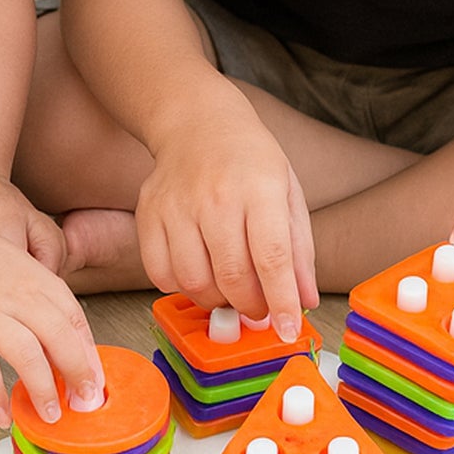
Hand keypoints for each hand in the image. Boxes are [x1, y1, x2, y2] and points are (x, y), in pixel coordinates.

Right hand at [0, 218, 102, 428]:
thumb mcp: (12, 261)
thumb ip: (36, 290)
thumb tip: (60, 332)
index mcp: (32, 275)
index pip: (73, 315)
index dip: (88, 350)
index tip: (95, 376)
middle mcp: (14, 293)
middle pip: (58, 337)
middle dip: (77, 373)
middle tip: (85, 402)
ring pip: (27, 357)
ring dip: (43, 390)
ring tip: (51, 415)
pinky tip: (2, 416)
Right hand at [138, 87, 317, 341]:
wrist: (198, 122)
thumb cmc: (251, 161)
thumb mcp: (288, 193)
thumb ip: (299, 250)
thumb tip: (304, 302)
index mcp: (259, 188)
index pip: (272, 257)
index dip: (281, 302)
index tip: (289, 332)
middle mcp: (216, 196)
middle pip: (233, 277)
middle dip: (252, 307)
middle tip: (260, 309)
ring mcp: (177, 205)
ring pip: (194, 282)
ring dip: (217, 301)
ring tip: (231, 289)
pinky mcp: (149, 213)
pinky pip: (160, 273)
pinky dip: (181, 288)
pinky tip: (199, 273)